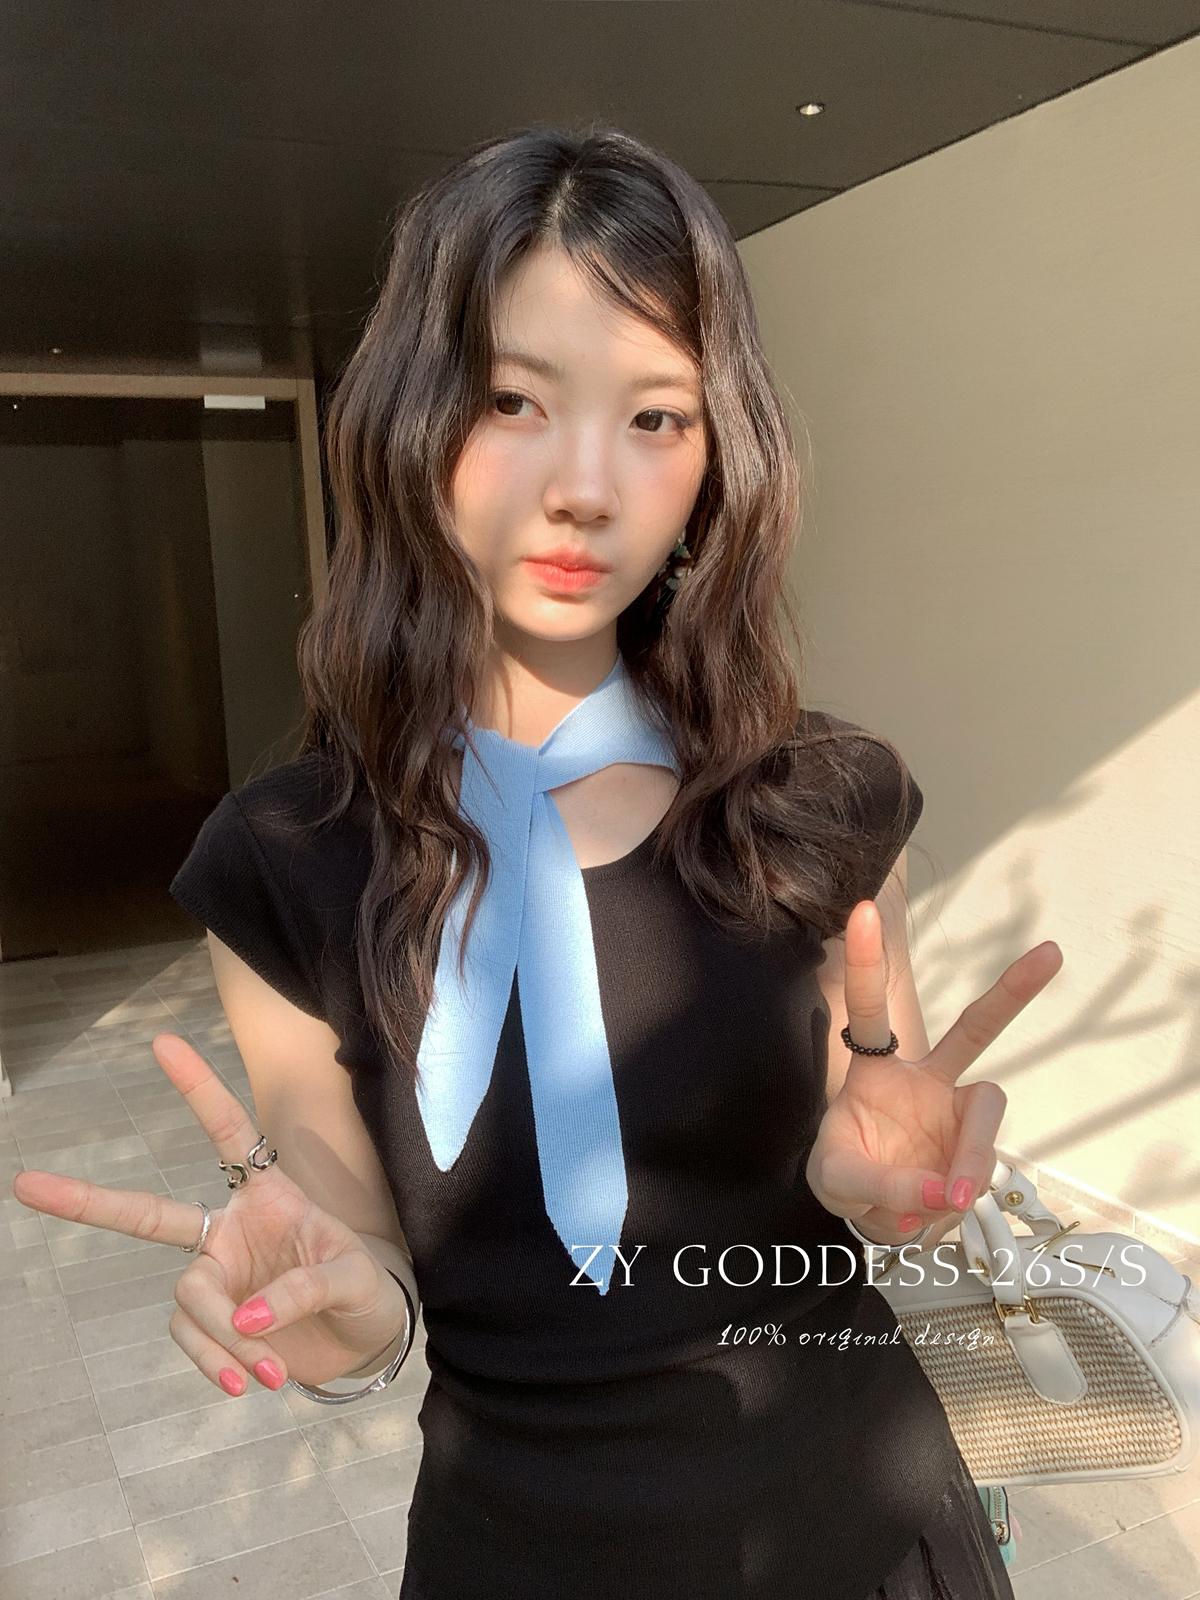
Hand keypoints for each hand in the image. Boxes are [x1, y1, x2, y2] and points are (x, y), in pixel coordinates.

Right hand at [11, 1033, 410, 1393]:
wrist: (362, 1338)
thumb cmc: (362, 1288)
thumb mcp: (352, 1278)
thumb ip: (302, 1290)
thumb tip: (244, 1320)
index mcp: (267, 1194)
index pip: (228, 1132)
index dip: (197, 1089)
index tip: (162, 1042)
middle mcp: (230, 1229)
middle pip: (150, 1216)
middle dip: (88, 1201)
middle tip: (25, 1184)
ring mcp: (216, 1276)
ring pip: (189, 1301)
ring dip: (224, 1340)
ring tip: (272, 1372)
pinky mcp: (212, 1324)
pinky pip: (197, 1341)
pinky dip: (221, 1364)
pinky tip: (252, 1382)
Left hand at [807, 901, 1062, 1244]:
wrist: (872, 1215)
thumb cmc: (845, 1176)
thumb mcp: (840, 1180)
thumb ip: (884, 1183)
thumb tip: (946, 1189)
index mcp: (875, 1069)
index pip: (869, 1008)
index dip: (866, 962)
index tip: (861, 910)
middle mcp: (923, 1078)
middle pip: (973, 1029)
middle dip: (1011, 991)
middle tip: (1051, 952)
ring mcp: (955, 1110)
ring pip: (987, 1109)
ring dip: (972, 1153)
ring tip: (950, 1196)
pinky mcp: (974, 1143)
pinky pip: (986, 1158)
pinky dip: (966, 1183)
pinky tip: (942, 1203)